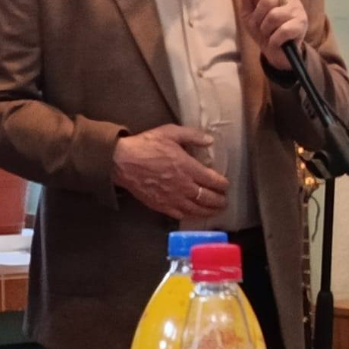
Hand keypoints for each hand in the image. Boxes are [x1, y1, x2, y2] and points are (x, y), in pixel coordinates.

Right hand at [112, 124, 228, 220]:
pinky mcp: (161, 206)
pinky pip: (181, 215)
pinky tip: (195, 215)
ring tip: (215, 210)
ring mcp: (173, 198)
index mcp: (188, 167)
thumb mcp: (170, 132)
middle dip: (219, 201)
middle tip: (224, 201)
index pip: (212, 180)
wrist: (123, 162)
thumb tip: (210, 140)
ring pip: (196, 209)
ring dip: (209, 211)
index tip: (226, 185)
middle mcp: (184, 186)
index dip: (222, 184)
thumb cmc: (147, 145)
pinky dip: (191, 216)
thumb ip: (192, 135)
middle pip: (207, 198)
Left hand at [240, 0, 307, 69]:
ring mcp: (298, 10)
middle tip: (261, 25)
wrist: (275, 53)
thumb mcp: (249, 12)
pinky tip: (275, 41)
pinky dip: (274, 40)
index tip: (256, 6)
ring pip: (274, 16)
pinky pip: (283, 30)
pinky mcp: (302, 25)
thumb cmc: (262, 29)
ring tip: (269, 33)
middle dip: (258, 16)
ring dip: (266, 29)